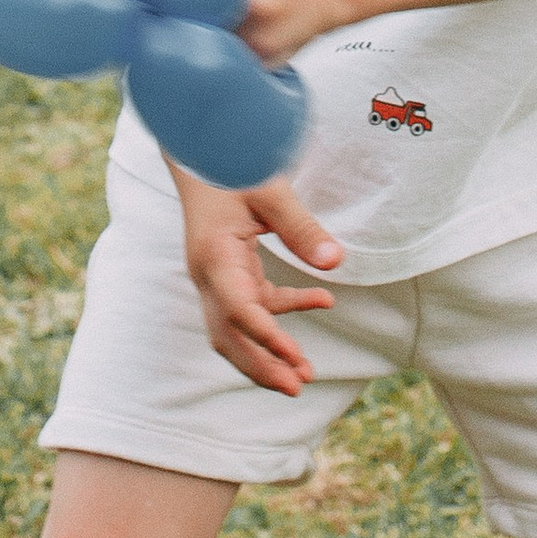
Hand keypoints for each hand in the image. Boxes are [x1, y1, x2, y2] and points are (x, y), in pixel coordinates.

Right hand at [176, 173, 342, 395]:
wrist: (202, 149)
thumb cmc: (231, 163)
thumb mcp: (269, 189)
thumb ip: (301, 226)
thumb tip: (334, 263)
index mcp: (213, 256)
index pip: (237, 310)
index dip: (265, 338)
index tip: (294, 358)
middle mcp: (208, 274)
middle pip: (228, 336)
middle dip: (260, 366)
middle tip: (297, 388)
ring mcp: (215, 276)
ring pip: (236, 329)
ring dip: (267, 352)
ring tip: (305, 372)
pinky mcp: (228, 272)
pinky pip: (253, 304)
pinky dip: (282, 312)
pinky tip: (321, 302)